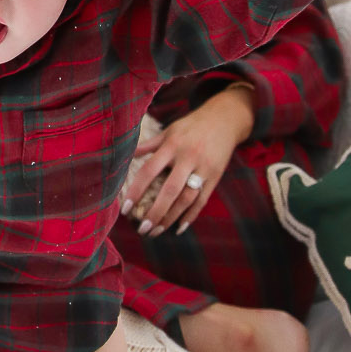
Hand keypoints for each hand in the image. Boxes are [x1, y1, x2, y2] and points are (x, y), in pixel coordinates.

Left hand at [122, 84, 255, 236]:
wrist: (225, 119)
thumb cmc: (191, 126)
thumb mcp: (169, 130)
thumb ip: (149, 144)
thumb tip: (125, 155)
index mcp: (171, 146)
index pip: (149, 171)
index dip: (136, 191)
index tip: (125, 208)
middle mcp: (187, 158)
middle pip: (170, 190)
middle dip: (155, 212)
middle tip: (142, 229)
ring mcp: (203, 169)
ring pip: (186, 199)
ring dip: (171, 218)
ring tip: (156, 232)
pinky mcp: (215, 177)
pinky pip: (202, 200)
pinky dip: (191, 216)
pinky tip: (179, 228)